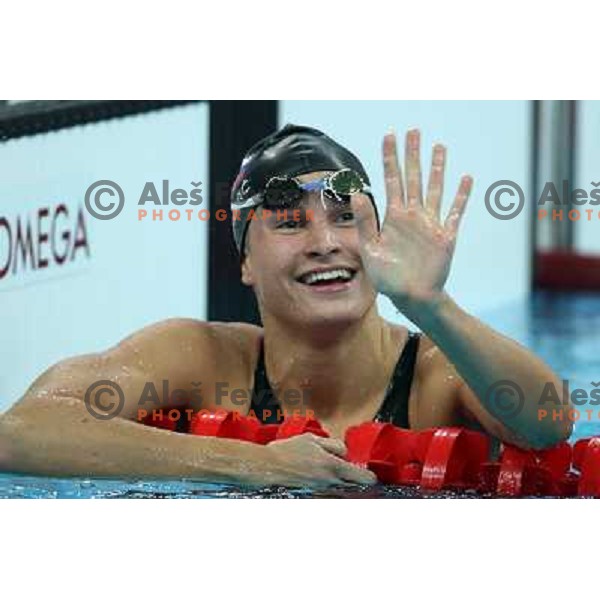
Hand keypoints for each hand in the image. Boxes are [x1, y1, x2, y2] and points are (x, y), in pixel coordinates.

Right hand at [262, 433, 376, 487]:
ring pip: (339, 490)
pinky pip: (326, 494)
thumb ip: (333, 446)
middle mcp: (328, 482)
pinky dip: (327, 489)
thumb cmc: (286, 452)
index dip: (369, 477)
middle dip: (354, 482)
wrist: (265, 467)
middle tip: (355, 477)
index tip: (372, 477)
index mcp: (332, 466)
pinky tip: (316, 480)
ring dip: (339, 485)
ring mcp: (320, 491)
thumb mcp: (312, 440)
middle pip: (352, 486)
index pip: (361, 477)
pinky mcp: (311, 496)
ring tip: (327, 475)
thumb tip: (345, 453)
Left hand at [351, 129, 472, 312]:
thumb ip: (364, 221)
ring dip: (437, 168)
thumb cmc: (388, 277)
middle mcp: (412, 215)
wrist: (411, 297)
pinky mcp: (446, 235)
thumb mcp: (370, 248)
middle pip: (413, 177)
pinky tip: (466, 178)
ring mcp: (430, 223)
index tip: (389, 136)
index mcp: (393, 216)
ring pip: (434, 188)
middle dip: (412, 154)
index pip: (391, 179)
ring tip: (439, 146)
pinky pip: (455, 211)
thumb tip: (356, 193)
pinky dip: (461, 195)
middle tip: (413, 131)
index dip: (390, 157)